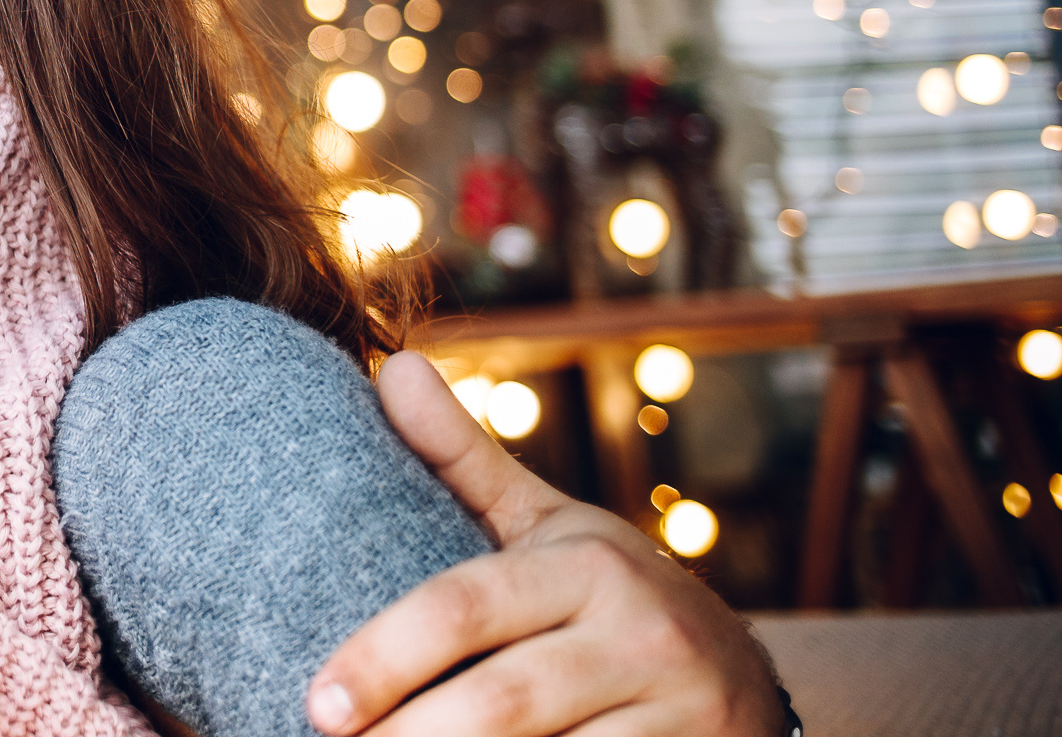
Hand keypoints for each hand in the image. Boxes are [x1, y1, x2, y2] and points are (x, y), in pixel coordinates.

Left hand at [304, 352, 783, 736]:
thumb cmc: (612, 597)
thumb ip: (464, 459)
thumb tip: (393, 363)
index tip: (317, 704)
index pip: (464, 609)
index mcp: (588, 566)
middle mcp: (640, 636)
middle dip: (408, 734)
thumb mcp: (550, 526)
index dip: (382, 658)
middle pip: (500, 701)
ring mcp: (679, 713)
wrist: (744, 681)